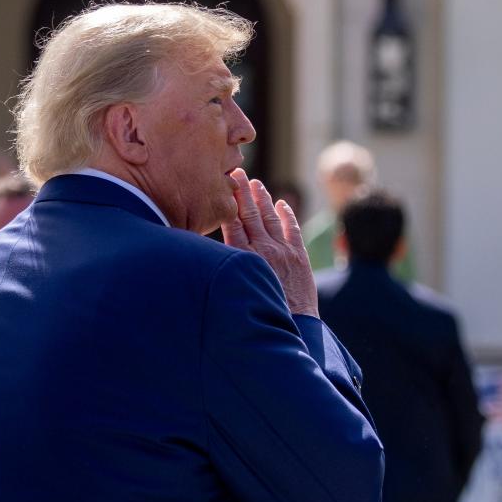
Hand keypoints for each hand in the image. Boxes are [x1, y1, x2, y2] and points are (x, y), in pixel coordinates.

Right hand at [221, 169, 318, 317]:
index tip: (224, 185)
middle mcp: (263, 251)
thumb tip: (202, 260)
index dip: (228, 202)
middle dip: (243, 192)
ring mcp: (283, 252)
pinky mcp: (299, 258)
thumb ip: (224, 270)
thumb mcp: (234, 291)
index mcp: (244, 259)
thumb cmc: (257, 315)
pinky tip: (282, 204)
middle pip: (250, 215)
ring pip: (271, 219)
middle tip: (237, 173)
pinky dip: (288, 216)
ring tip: (256, 184)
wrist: (292, 328)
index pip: (232, 223)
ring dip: (263, 199)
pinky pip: (293, 230)